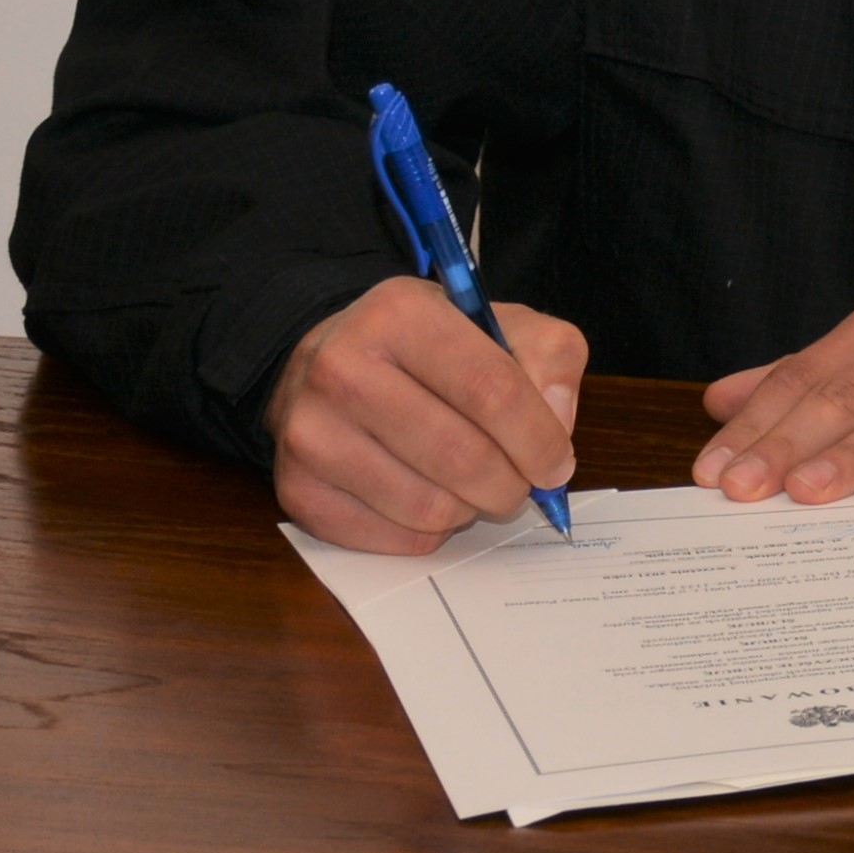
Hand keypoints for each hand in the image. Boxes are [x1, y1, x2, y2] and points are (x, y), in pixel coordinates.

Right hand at [269, 275, 587, 553]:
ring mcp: (309, 432)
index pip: (491, 390)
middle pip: (461, 456)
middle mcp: (341, 368)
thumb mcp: (501, 324)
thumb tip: (558, 424)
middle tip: (520, 484)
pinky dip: (427, 531)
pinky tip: (427, 495)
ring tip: (470, 483)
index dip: (538, 439)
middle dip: (511, 484)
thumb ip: (551, 357)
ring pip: (427, 507)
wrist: (334, 363)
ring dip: (469, 508)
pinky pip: (391, 538)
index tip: (556, 464)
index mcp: (399, 314)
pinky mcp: (296, 488)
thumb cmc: (431, 349)